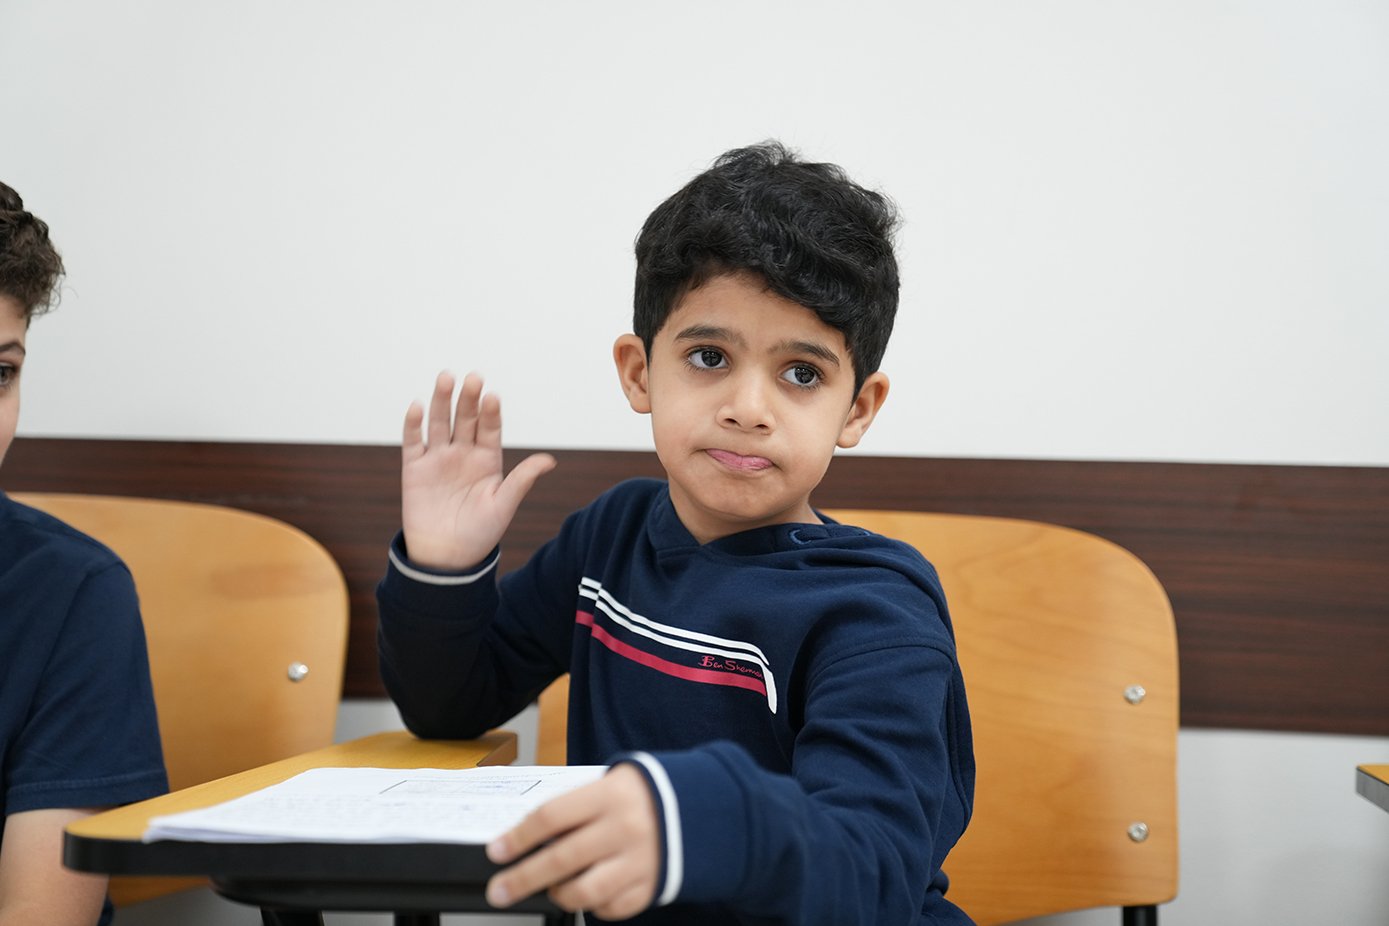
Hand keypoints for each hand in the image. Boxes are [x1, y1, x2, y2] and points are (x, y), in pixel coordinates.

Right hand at [401, 371, 555, 569]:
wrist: (447, 558)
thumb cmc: (480, 533)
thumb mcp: (503, 505)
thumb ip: (522, 480)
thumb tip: (550, 460)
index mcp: (487, 459)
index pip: (490, 429)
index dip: (491, 413)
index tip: (493, 397)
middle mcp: (463, 453)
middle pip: (465, 419)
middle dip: (468, 399)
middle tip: (473, 378)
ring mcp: (438, 458)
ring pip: (440, 423)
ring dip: (442, 401)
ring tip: (446, 378)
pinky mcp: (415, 468)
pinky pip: (414, 442)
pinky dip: (414, 424)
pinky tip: (418, 406)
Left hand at [485, 764, 660, 919]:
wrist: (703, 808)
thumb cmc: (645, 795)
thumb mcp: (612, 784)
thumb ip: (576, 808)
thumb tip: (529, 837)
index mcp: (609, 795)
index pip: (551, 817)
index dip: (518, 837)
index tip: (497, 851)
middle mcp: (623, 828)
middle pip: (560, 859)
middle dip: (521, 879)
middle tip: (499, 890)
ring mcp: (639, 861)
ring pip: (583, 892)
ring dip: (558, 894)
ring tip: (551, 889)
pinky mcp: (650, 886)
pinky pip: (610, 908)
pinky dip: (593, 905)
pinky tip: (590, 892)